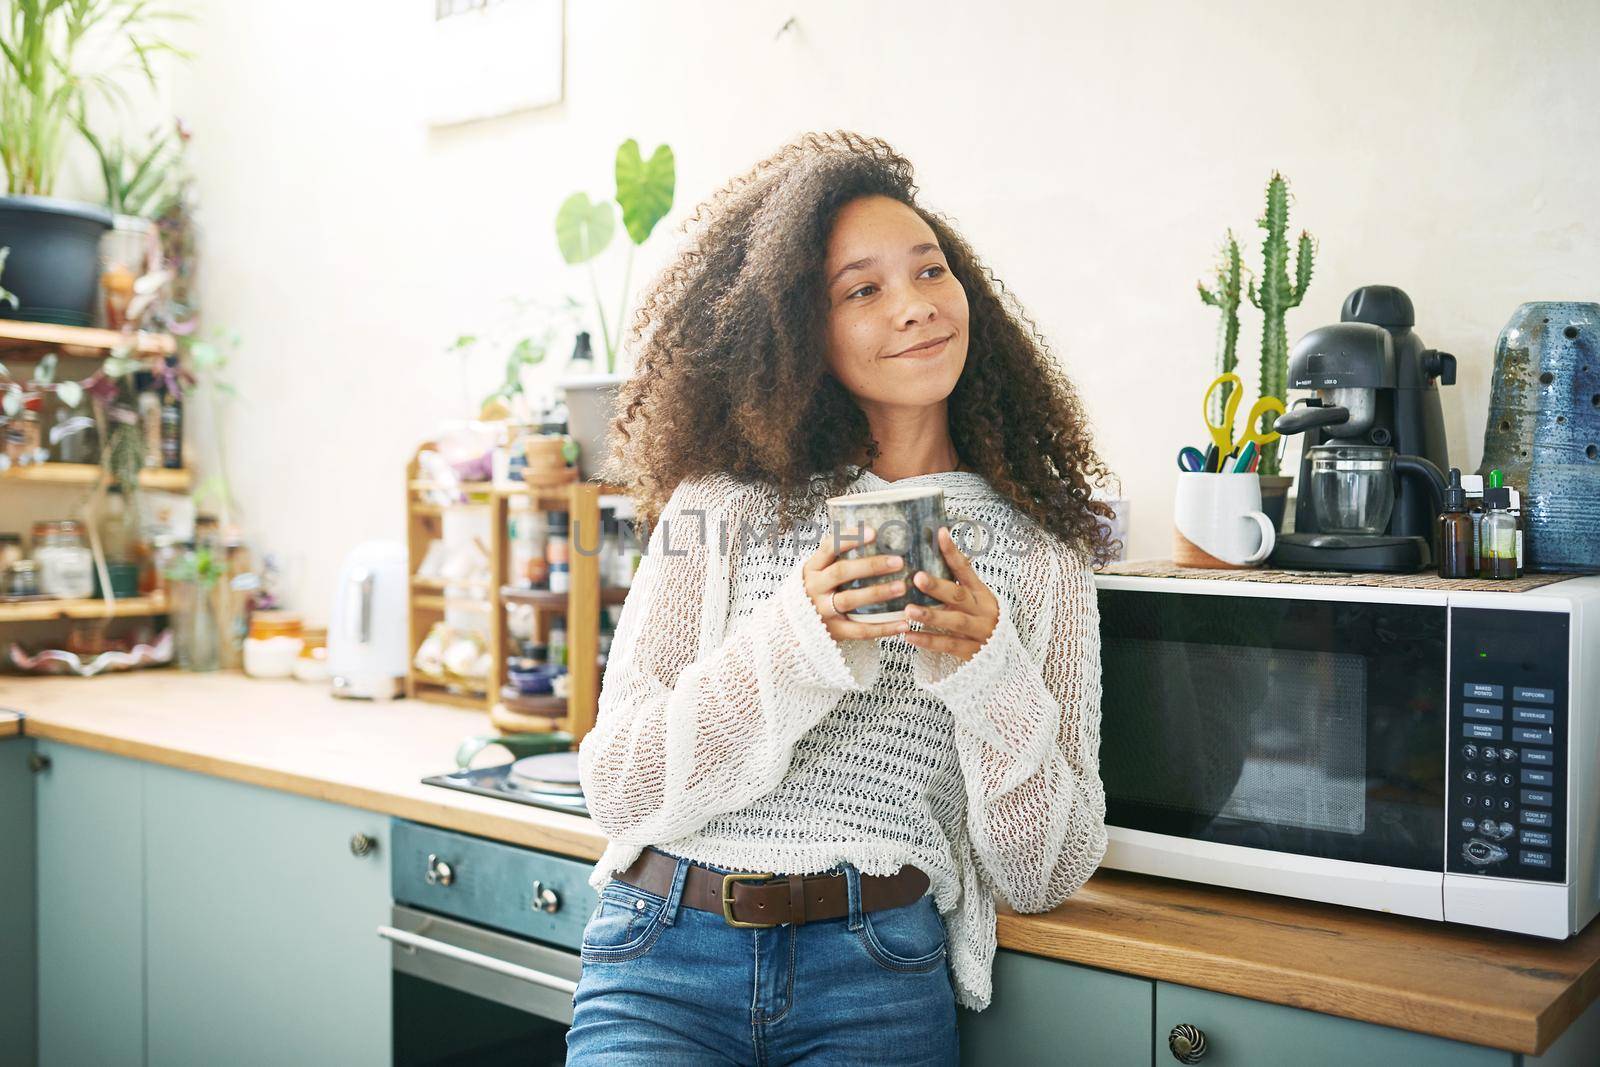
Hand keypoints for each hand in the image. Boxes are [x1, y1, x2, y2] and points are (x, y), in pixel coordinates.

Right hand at [802, 524, 913, 642]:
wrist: (793, 625)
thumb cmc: (815, 590)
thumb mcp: (818, 570)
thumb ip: (837, 556)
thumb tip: (873, 531)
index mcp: (813, 568)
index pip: (829, 547)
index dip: (850, 538)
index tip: (874, 532)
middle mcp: (815, 587)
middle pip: (842, 572)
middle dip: (870, 565)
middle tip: (898, 561)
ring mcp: (823, 610)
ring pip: (850, 599)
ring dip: (878, 593)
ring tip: (902, 588)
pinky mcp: (834, 631)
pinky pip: (860, 630)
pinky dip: (883, 628)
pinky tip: (903, 623)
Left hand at [904, 526, 998, 663]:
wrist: (1004, 656)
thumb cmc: (981, 621)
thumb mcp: (975, 601)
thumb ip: (955, 586)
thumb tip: (927, 561)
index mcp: (981, 593)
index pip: (966, 569)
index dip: (952, 552)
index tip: (939, 533)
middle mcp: (982, 610)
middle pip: (959, 595)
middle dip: (937, 586)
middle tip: (917, 577)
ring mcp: (978, 631)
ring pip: (955, 621)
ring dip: (931, 615)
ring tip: (908, 610)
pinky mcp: (971, 651)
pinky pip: (948, 645)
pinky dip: (928, 640)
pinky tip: (909, 635)